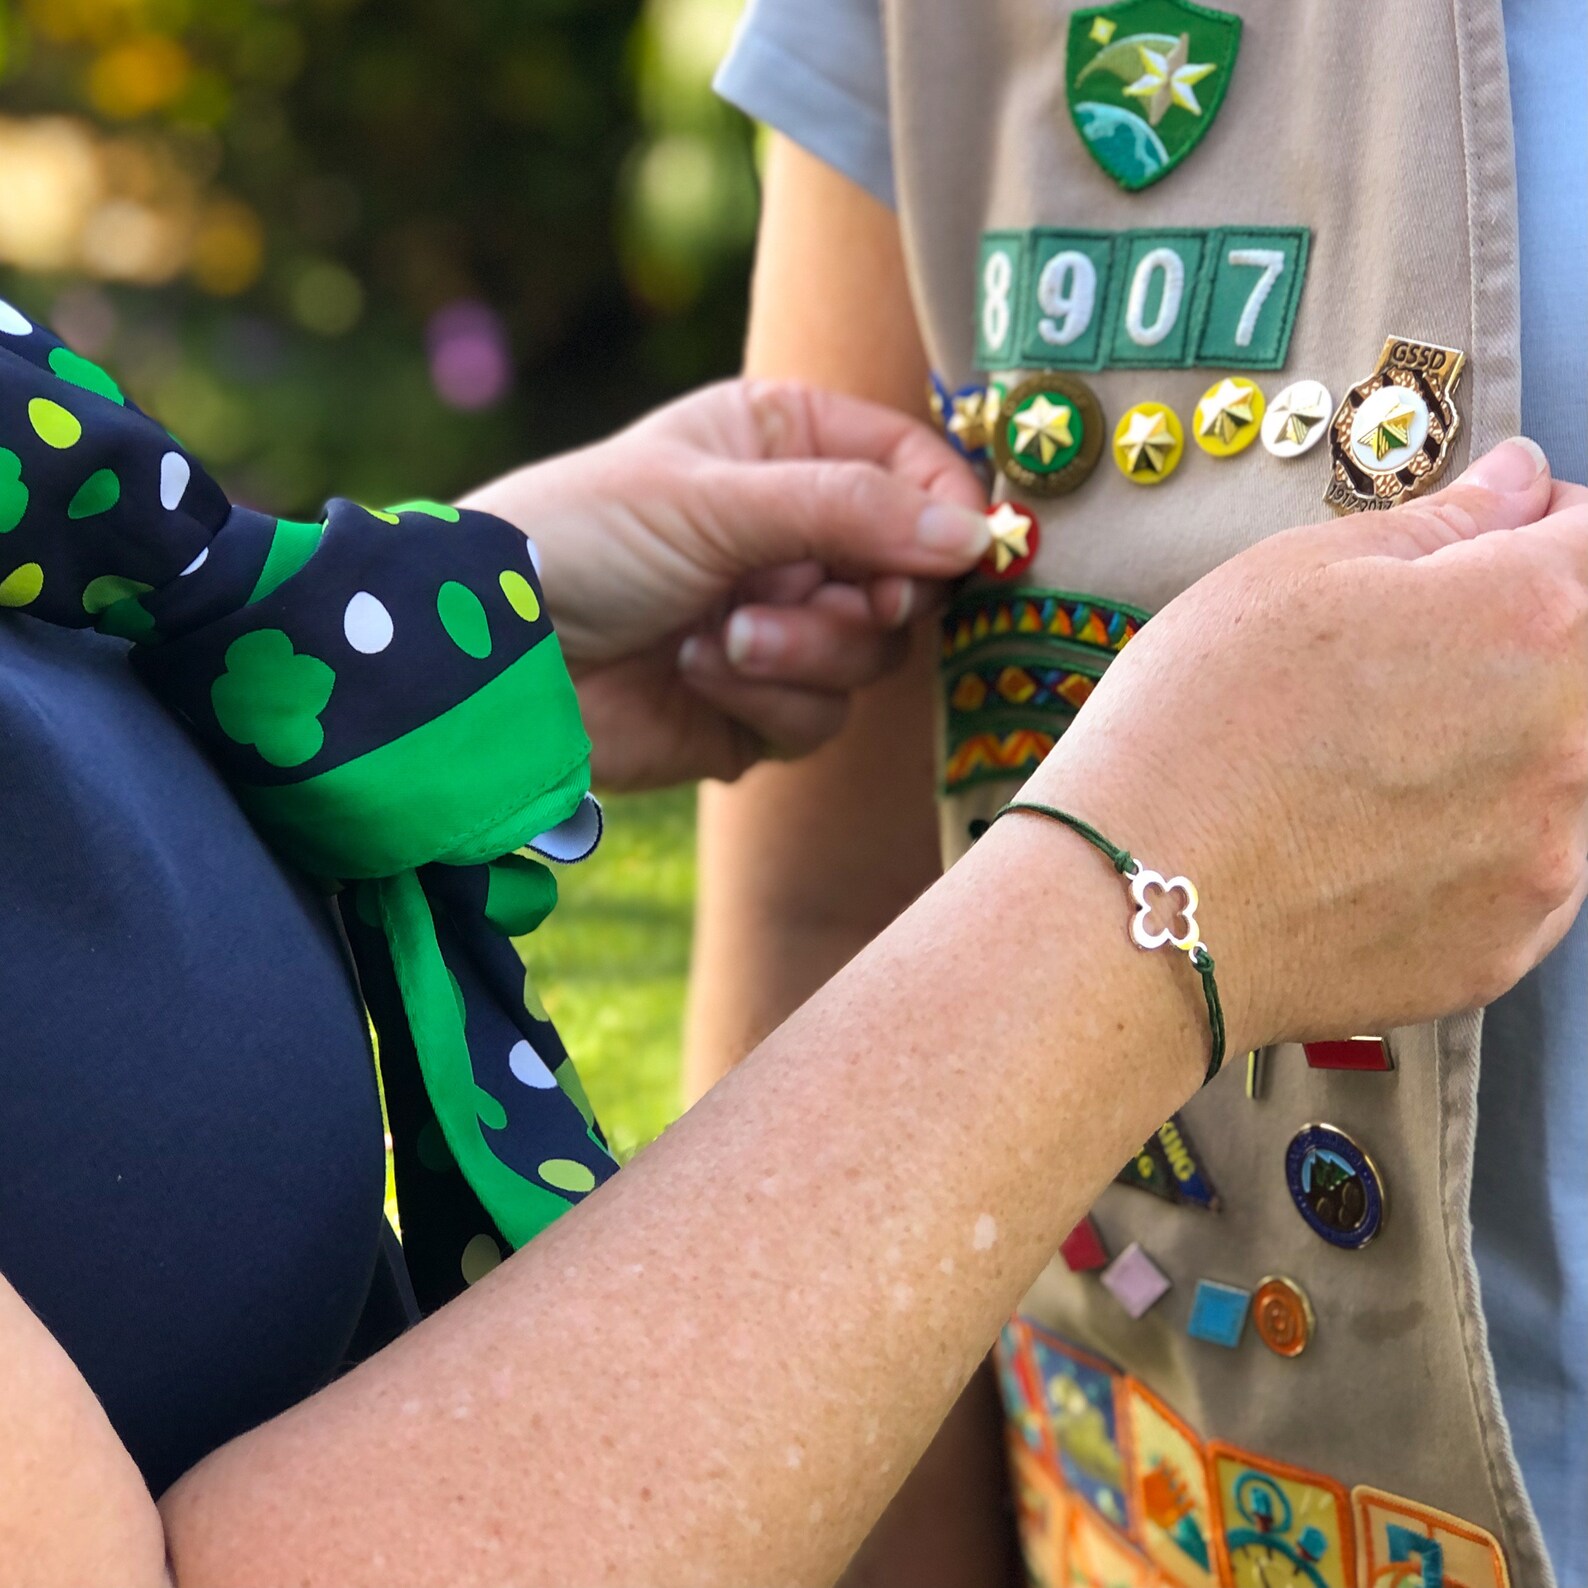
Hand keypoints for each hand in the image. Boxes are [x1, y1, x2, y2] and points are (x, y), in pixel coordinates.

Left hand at [460, 380, 987, 787]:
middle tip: (836, 599)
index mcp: (785, 449)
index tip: (962, 553)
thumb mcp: (715, 499)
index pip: (913, 471)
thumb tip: (977, 535)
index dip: (946, 514)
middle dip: (865, 598)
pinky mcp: (758, 708)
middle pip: (908, 577)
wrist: (494, 658)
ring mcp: (780, 625)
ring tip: (721, 638)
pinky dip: (764, 700)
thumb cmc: (582, 537)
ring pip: (870, 656)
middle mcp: (794, 536)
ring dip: (801, 653)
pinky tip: (695, 672)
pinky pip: (817, 718)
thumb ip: (851, 510)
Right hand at [1019, 438, 1587, 1052]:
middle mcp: (1568, 743)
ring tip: (1370, 768)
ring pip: (1559, 772)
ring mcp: (1548, 858)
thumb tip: (1518, 485)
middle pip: (1584, 667)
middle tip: (1400, 665)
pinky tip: (1369, 841)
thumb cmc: (1190, 733)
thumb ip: (1436, 525)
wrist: (1131, 909)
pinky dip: (1469, 845)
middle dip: (1516, 646)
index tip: (1495, 539)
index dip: (1544, 526)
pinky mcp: (1510, 947)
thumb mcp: (1288, 577)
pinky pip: (1523, 869)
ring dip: (1496, 749)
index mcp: (1527, 621)